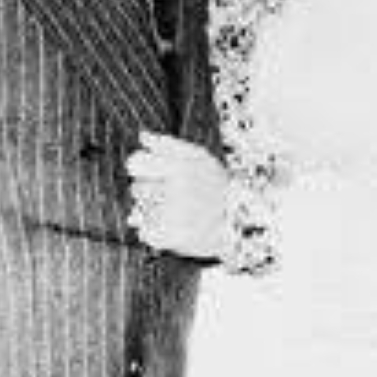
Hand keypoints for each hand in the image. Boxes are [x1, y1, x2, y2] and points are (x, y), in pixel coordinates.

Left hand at [126, 131, 227, 258]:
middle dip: (147, 189)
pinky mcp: (173, 239)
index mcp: (180, 168)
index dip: (139, 166)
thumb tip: (142, 136)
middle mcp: (175, 192)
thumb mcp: (199, 157)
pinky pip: (145, 232)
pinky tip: (170, 226)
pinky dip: (153, 230)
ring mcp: (174, 218)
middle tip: (166, 192)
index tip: (145, 170)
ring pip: (140, 211)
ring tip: (172, 210)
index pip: (135, 164)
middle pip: (136, 188)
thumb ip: (168, 144)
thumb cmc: (217, 185)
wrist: (240, 221)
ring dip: (151, 210)